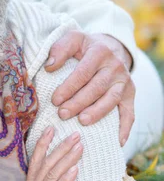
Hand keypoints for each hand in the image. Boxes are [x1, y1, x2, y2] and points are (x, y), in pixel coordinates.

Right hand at [0, 127, 81, 180]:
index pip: (37, 160)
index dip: (43, 143)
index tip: (51, 129)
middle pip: (47, 162)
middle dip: (61, 146)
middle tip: (75, 133)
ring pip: (53, 172)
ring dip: (67, 157)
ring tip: (79, 145)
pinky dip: (66, 179)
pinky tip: (75, 170)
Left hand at [45, 31, 134, 145]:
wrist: (109, 48)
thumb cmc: (84, 47)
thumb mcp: (72, 39)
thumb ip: (59, 49)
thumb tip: (50, 66)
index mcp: (99, 52)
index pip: (82, 73)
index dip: (68, 87)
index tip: (54, 100)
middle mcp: (115, 67)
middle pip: (96, 88)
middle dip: (78, 102)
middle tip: (62, 114)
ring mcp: (124, 82)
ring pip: (111, 100)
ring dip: (97, 113)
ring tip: (81, 121)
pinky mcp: (130, 94)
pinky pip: (129, 113)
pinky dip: (124, 127)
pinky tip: (117, 140)